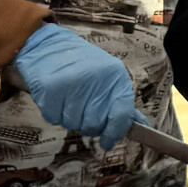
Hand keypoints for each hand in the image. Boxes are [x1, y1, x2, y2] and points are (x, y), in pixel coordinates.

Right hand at [14, 23, 137, 144]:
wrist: (48, 45)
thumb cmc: (81, 63)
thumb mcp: (108, 76)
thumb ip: (120, 101)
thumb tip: (139, 124)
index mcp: (115, 76)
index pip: (122, 114)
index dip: (115, 132)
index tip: (108, 141)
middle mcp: (96, 80)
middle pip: (95, 124)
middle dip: (88, 124)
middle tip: (82, 111)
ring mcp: (72, 84)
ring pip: (73, 124)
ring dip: (69, 118)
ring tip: (68, 99)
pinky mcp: (50, 89)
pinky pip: (54, 118)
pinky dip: (54, 113)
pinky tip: (56, 98)